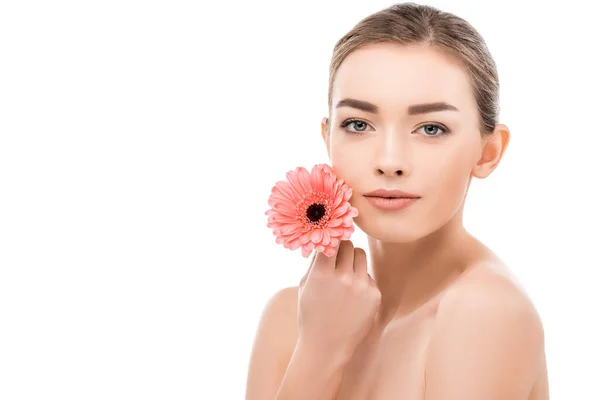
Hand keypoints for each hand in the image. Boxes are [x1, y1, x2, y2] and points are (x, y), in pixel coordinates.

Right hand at [296, 240, 381, 360]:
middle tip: (336, 258)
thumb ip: (316, 262)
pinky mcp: (374, 295)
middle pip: (348, 245)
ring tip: (344, 274)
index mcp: (322, 274)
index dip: (330, 239)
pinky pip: (367, 275)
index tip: (329, 239)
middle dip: (341, 249)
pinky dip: (360, 279)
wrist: (327, 346)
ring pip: (361, 255)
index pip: (331, 241)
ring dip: (352, 260)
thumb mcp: (305, 286)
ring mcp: (361, 286)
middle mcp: (344, 278)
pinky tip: (351, 295)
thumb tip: (326, 239)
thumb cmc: (311, 313)